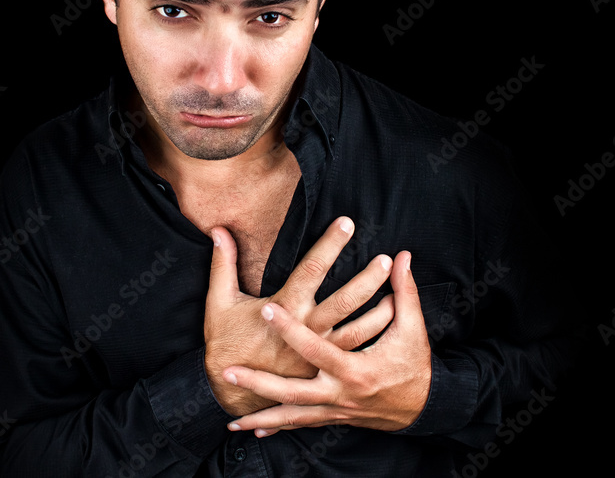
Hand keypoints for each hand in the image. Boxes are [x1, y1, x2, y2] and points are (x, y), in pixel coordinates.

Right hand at [203, 217, 395, 415]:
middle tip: (384, 258)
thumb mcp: (220, 303)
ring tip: (396, 287)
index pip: (312, 269)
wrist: (229, 391)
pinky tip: (392, 317)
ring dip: (379, 309)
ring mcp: (319, 351)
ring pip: (358, 329)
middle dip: (366, 279)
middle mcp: (306, 329)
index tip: (347, 223)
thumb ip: (223, 264)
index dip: (330, 245)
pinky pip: (357, 349)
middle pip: (344, 301)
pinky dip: (377, 333)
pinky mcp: (325, 367)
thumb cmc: (226, 343)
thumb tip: (217, 231)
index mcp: (284, 309)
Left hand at [221, 250, 431, 435]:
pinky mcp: (333, 418)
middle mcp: (340, 394)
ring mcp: (335, 410)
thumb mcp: (412, 329)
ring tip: (230, 415)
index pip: (316, 347)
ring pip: (291, 415)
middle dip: (259, 382)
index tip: (268, 308)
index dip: (291, 328)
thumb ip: (404, 292)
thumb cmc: (415, 366)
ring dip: (261, 413)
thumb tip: (401, 257)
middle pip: (292, 391)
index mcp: (355, 370)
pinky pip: (300, 424)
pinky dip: (276, 426)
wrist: (424, 410)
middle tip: (228, 369)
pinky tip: (252, 427)